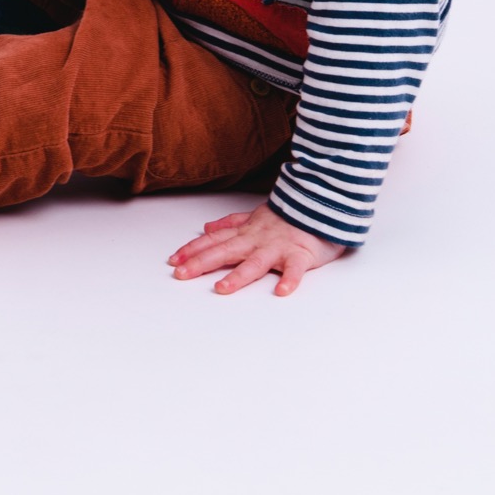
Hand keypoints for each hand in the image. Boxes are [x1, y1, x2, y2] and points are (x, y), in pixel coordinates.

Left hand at [167, 200, 344, 296]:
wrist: (321, 202)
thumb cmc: (288, 216)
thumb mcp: (254, 216)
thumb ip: (230, 223)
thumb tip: (207, 228)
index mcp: (246, 232)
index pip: (214, 241)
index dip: (193, 249)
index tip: (173, 260)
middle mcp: (257, 240)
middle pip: (226, 251)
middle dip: (202, 262)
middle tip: (181, 274)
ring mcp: (278, 247)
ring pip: (256, 262)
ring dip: (238, 275)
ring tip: (221, 288)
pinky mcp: (301, 255)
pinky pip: (295, 269)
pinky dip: (289, 279)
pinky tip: (281, 291)